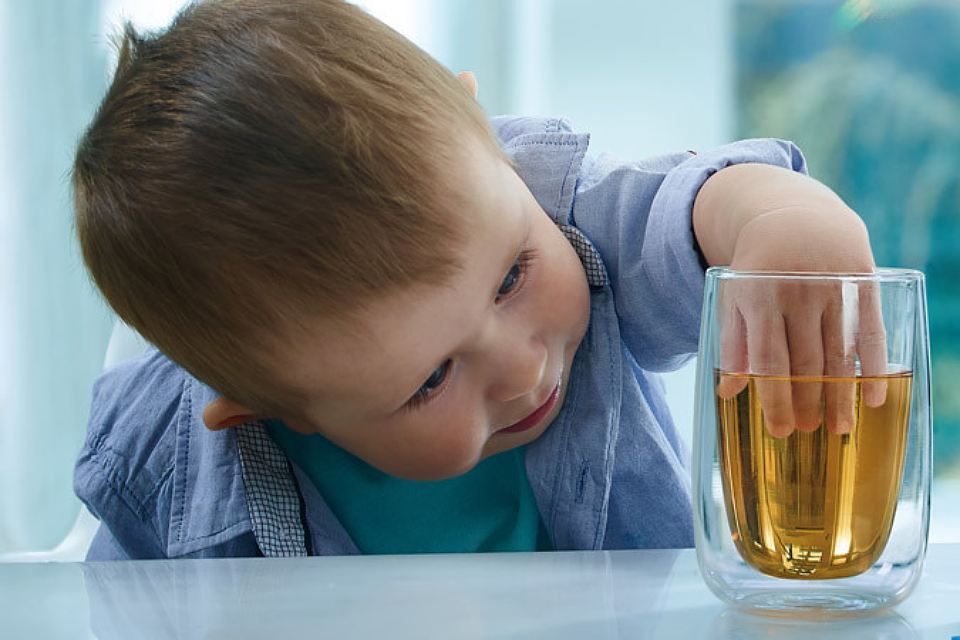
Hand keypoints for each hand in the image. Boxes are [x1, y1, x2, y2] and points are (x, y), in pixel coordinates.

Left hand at [714, 207, 887, 436]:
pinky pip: (871, 333)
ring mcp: (833, 289)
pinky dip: (873, 368)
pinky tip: (873, 398)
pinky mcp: (863, 284)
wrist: (796, 218)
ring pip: (839, 353)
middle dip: (807, 402)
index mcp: (759, 298)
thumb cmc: (758, 269)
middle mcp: (797, 294)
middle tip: (808, 432)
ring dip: (841, 396)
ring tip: (839, 428)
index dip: (776, 399)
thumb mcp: (735, 298)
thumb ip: (733, 343)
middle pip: (806, 362)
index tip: (781, 431)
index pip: (769, 360)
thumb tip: (728, 392)